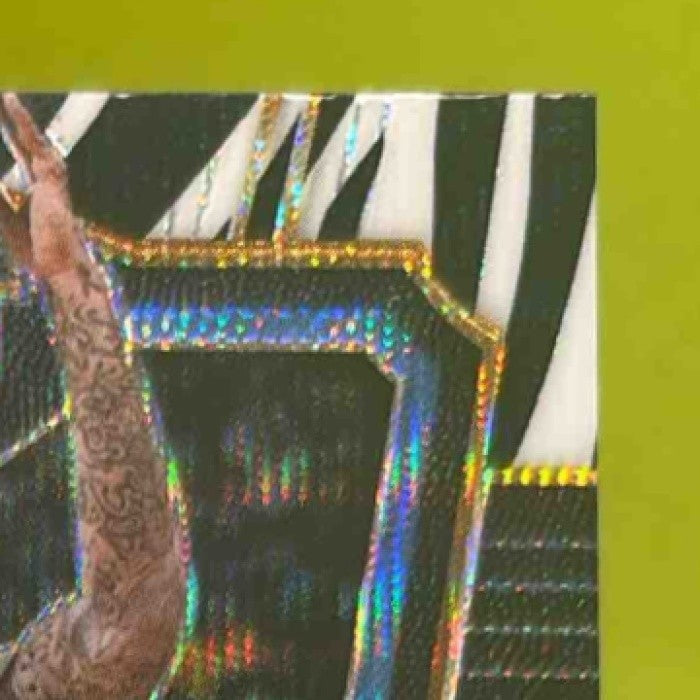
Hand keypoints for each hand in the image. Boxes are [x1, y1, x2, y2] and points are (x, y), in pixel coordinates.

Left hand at [0, 92, 86, 279]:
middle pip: (23, 144)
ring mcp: (51, 178)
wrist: (59, 266)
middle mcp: (46, 181)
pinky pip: (35, 144)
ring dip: (13, 116)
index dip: (6, 140)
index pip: (18, 158)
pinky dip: (23, 122)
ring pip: (27, 140)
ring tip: (2, 94)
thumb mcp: (4, 220)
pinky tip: (10, 102)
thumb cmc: (37, 250)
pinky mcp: (52, 177)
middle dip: (9, 123)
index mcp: (37, 193)